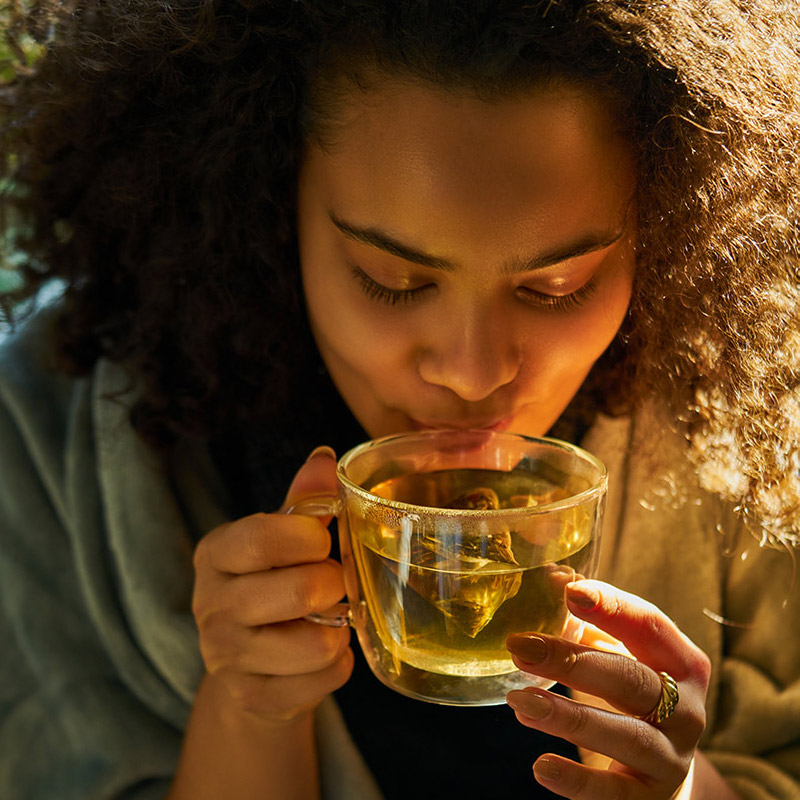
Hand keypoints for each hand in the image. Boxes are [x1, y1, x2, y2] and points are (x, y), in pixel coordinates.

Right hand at [191, 446, 351, 724]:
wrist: (248, 663)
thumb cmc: (272, 583)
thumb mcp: (281, 537)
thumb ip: (304, 499)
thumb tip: (326, 458)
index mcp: (215, 553)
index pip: (262, 538)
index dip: (310, 537)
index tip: (323, 539)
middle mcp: (210, 605)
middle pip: (301, 591)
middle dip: (334, 584)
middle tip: (333, 582)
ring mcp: (225, 658)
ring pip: (316, 644)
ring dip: (338, 628)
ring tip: (327, 618)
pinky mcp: (250, 697)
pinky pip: (323, 679)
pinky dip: (338, 664)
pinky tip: (322, 651)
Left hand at [506, 580, 710, 798]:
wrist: (660, 774)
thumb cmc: (632, 698)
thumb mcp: (621, 657)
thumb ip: (590, 623)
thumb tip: (548, 578)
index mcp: (682, 662)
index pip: (650, 626)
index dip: (612, 606)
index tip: (567, 591)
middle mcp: (686, 708)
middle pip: (632, 679)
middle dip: (573, 662)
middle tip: (520, 647)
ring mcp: (672, 757)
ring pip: (626, 735)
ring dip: (568, 717)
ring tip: (519, 701)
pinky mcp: (651, 798)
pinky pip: (615, 793)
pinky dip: (578, 781)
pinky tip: (541, 766)